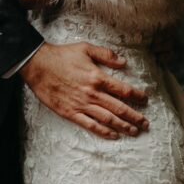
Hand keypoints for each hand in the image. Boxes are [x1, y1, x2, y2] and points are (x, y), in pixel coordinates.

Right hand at [23, 38, 148, 139]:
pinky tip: (113, 135)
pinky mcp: (71, 113)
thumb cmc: (62, 56)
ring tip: (135, 132)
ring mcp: (82, 105)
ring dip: (123, 126)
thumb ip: (106, 54)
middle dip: (135, 117)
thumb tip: (124, 62)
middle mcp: (92, 93)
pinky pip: (90, 125)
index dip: (138, 96)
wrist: (38, 66)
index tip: (145, 100)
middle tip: (146, 124)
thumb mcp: (86, 48)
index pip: (124, 90)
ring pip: (108, 119)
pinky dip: (103, 132)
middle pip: (120, 108)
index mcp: (98, 77)